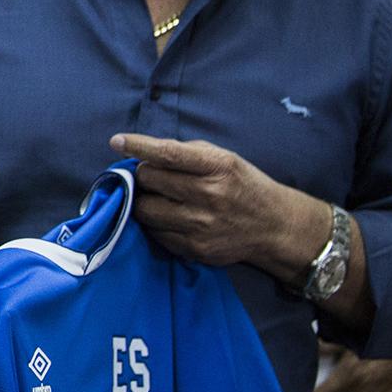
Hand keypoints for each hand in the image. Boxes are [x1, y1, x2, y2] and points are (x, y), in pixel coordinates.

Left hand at [116, 133, 319, 272]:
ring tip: (157, 197)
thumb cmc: (243, 185)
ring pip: (145, 210)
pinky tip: (168, 216)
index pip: (168, 154)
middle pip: (149, 181)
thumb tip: (143, 152)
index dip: (138, 147)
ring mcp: (201, 225)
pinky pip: (154, 233)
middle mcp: (209, 196)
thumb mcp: (224, 158)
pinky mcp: (195, 249)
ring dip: (143, 200)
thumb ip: (186, 153)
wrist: (275, 226)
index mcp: (217, 167)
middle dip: (144, 175)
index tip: (117, 142)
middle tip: (152, 176)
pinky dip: (154, 222)